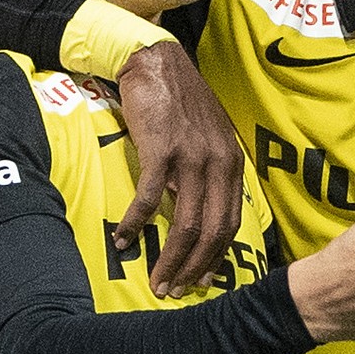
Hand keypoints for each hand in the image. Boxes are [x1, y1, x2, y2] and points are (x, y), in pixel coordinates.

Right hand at [111, 41, 244, 297]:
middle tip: (174, 291)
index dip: (216, 257)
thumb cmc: (178, 102)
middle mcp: (218, 163)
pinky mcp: (162, 149)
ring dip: (168, 258)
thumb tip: (195, 212)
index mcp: (231, 163)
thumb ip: (206, 174)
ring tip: (154, 280)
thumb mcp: (206, 138)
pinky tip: (123, 238)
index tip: (201, 280)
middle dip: (193, 268)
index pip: (231, 222)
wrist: (155, 62)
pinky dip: (135, 224)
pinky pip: (150, 199)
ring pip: (186, 223)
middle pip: (212, 231)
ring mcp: (192, 157)